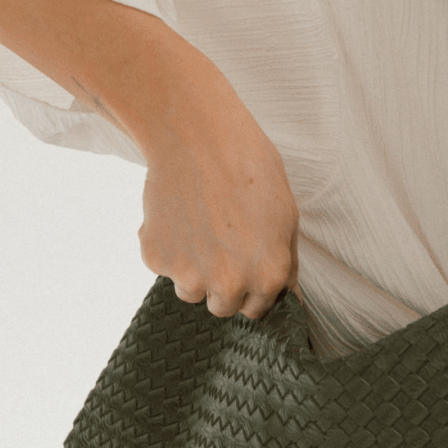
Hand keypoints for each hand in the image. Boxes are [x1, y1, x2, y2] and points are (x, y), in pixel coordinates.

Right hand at [138, 93, 300, 320]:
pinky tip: (177, 214)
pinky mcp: (157, 259)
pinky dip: (166, 248)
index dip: (251, 288)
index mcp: (268, 276)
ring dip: (193, 270)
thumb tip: (290, 297)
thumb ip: (285, 263)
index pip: (257, 310)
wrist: (198, 137)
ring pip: (191, 291)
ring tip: (198, 227)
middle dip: (222, 284)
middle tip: (219, 245)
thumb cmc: (249, 168)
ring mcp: (190, 275)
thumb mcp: (286, 217)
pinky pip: (162, 266)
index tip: (244, 266)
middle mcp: (230, 284)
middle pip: (223, 307)